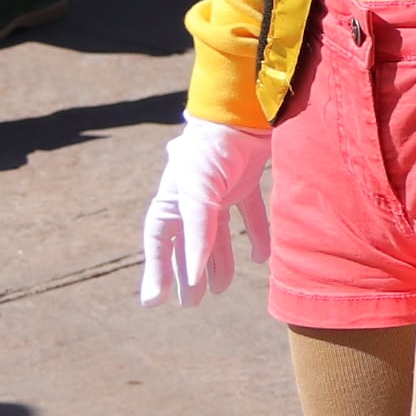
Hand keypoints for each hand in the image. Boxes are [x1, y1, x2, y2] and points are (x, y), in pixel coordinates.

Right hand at [138, 117, 269, 305]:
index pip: (160, 242)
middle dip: (188, 272)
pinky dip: (257, 235)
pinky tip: (261, 257)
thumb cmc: (211, 152)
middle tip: (191, 303)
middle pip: (188, 243)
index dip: (157, 270)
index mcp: (173, 199)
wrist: (242, 113)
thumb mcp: (199, 195)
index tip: (154, 301)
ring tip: (220, 288)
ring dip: (219, 260)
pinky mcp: (247, 180)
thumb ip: (198, 235)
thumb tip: (195, 277)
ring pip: (217, 234)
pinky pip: (250, 213)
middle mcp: (194, 197)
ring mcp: (221, 190)